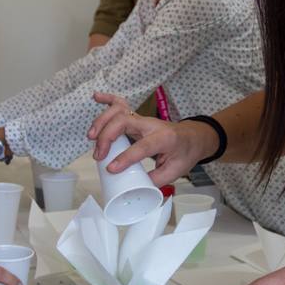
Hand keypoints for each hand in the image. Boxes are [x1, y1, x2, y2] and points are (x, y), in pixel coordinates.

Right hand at [87, 92, 212, 185]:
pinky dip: (107, 99)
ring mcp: (143, 119)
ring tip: (91, 137)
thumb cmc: (184, 153)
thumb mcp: (175, 171)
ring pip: (119, 111)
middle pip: (125, 121)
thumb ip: (154, 180)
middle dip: (107, 136)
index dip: (126, 157)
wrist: (193, 138)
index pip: (143, 146)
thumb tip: (133, 188)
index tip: (111, 169)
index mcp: (165, 139)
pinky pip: (121, 103)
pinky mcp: (137, 117)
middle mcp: (152, 125)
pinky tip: (96, 97)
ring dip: (102, 122)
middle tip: (98, 155)